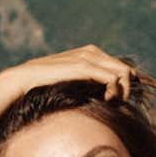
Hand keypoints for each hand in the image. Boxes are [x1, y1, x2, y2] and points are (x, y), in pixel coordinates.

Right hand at [0, 45, 135, 104]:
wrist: (26, 79)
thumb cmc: (46, 86)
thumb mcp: (71, 84)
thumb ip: (86, 84)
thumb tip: (103, 98)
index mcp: (91, 54)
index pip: (121, 66)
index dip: (128, 84)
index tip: (123, 101)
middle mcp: (93, 52)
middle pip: (126, 69)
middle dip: (129, 89)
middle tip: (120, 104)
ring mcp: (88, 57)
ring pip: (123, 72)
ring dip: (123, 91)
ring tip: (112, 103)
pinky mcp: (84, 67)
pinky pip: (112, 78)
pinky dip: (114, 91)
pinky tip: (106, 100)